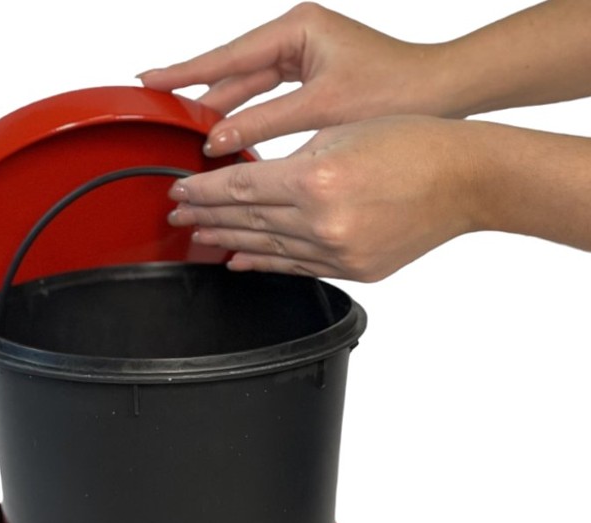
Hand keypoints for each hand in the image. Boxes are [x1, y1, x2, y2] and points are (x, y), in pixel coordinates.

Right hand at [139, 3, 450, 153]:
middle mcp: (297, 37)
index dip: (187, 72)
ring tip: (185, 129)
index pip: (228, 54)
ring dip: (221, 110)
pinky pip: (265, 99)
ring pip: (247, 87)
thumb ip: (264, 123)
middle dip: (198, 93)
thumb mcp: (321, 108)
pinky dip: (245, 117)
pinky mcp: (311, 80)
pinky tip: (224, 135)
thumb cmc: (394, 88)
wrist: (440, 93)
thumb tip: (217, 140)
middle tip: (160, 108)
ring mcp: (303, 58)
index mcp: (298, 29)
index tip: (151, 79)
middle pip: (233, 70)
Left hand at [167, 116, 478, 281]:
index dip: (204, 191)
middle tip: (177, 216)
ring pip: (266, 248)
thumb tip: (249, 181)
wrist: (466, 179)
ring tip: (198, 237)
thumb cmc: (412, 144)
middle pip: (246, 220)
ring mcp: (337, 252)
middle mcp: (323, 221)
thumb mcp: (340, 133)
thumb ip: (290, 162)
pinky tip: (238, 261)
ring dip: (227, 241)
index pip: (240, 187)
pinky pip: (295, 269)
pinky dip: (263, 264)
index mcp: (316, 179)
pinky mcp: (351, 269)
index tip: (180, 191)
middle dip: (205, 216)